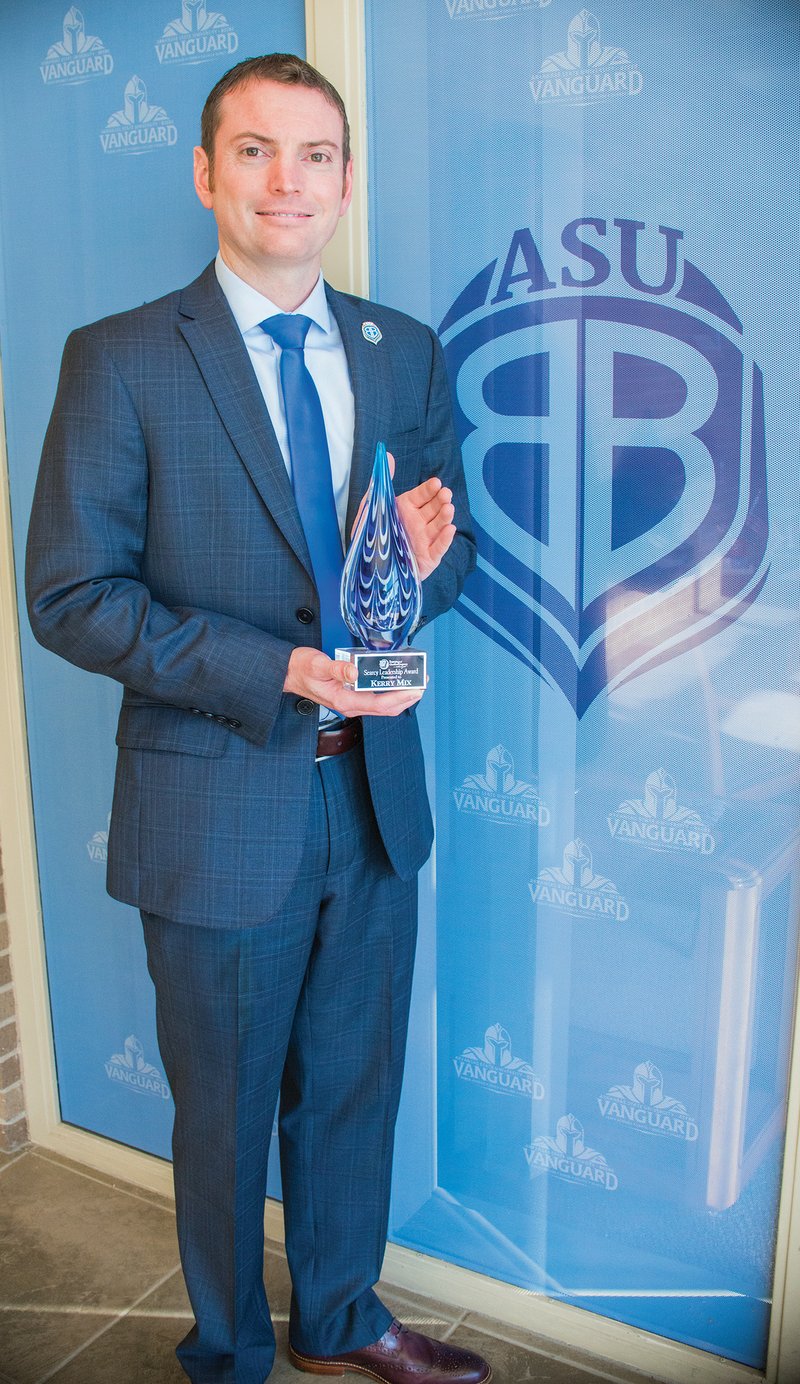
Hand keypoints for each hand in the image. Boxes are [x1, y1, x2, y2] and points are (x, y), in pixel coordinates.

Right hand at [283, 647, 424, 716]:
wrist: (287, 673)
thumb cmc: (300, 669)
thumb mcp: (317, 664)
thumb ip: (337, 668)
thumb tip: (355, 670)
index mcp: (343, 701)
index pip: (380, 704)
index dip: (401, 697)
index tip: (416, 688)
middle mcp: (350, 705)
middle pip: (386, 708)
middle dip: (407, 697)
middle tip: (422, 682)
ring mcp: (351, 701)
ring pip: (383, 704)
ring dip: (401, 695)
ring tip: (415, 681)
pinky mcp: (351, 695)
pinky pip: (376, 697)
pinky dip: (390, 690)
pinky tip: (396, 679)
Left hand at [351, 453, 455, 580]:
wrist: (367, 570)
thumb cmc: (369, 537)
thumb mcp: (371, 507)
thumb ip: (380, 482)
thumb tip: (387, 455)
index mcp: (406, 509)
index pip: (422, 495)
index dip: (429, 489)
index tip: (436, 483)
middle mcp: (417, 523)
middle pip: (434, 509)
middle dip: (441, 501)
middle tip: (445, 494)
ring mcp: (424, 541)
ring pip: (438, 527)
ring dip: (445, 517)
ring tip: (449, 508)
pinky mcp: (427, 559)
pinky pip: (438, 549)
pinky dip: (444, 540)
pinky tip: (450, 529)